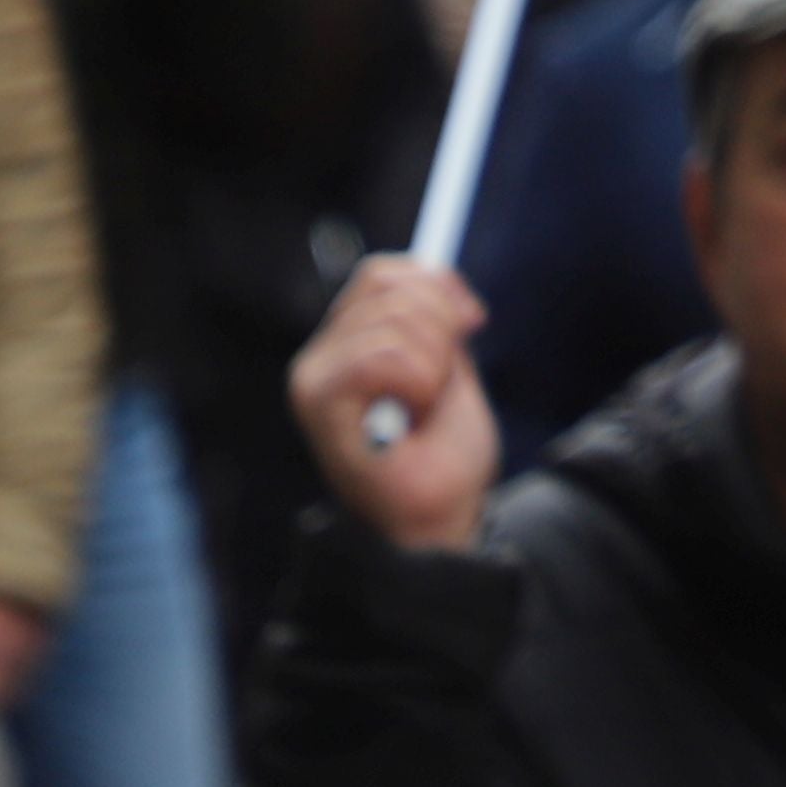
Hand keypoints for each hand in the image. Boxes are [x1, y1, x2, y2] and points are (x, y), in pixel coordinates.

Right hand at [291, 255, 498, 552]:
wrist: (441, 515)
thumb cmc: (441, 452)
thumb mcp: (448, 366)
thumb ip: (432, 318)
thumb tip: (436, 270)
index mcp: (344, 344)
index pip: (381, 274)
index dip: (436, 285)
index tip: (473, 321)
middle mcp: (318, 357)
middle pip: (390, 289)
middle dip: (442, 329)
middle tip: (441, 386)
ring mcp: (312, 379)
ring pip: (396, 322)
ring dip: (435, 365)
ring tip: (422, 410)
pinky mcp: (319, 403)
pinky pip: (384, 355)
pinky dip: (420, 380)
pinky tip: (412, 415)